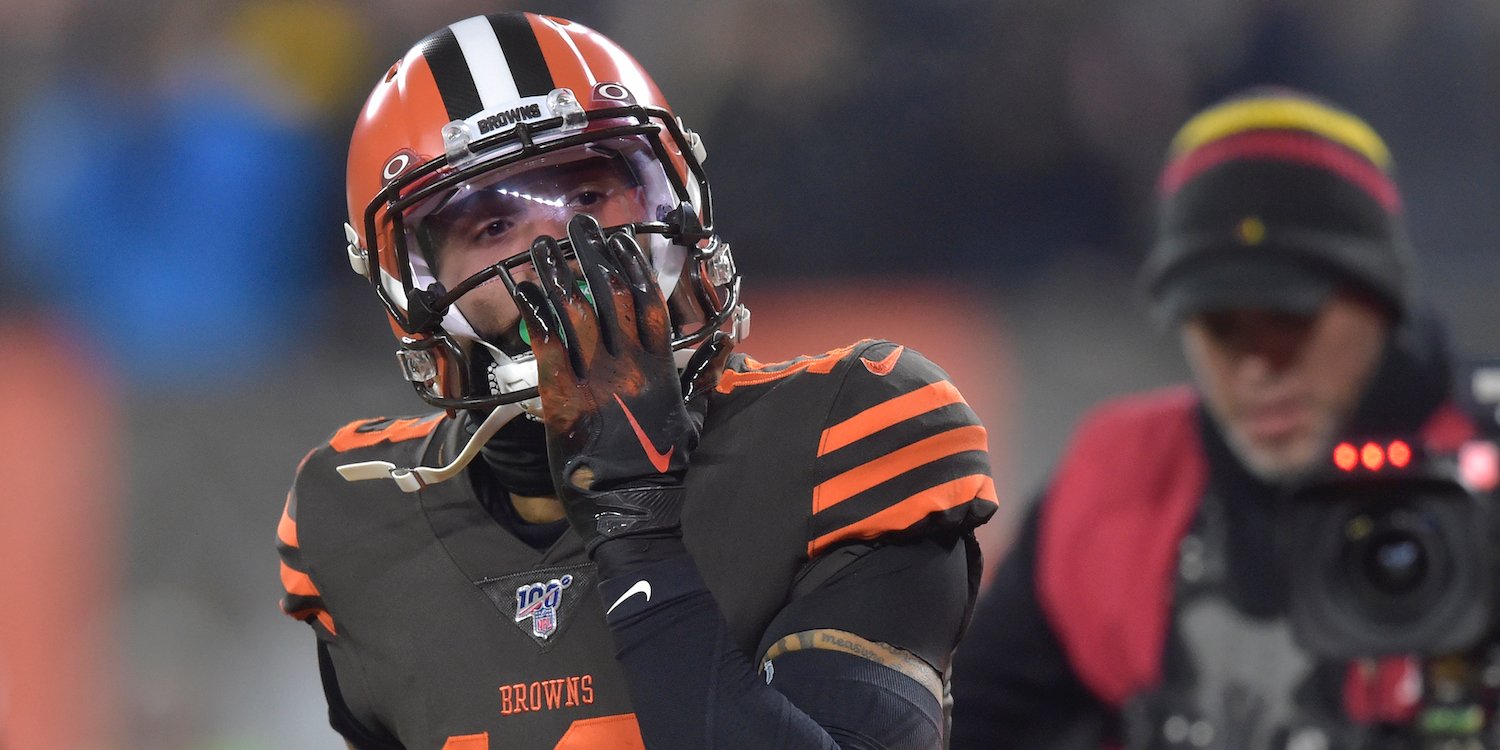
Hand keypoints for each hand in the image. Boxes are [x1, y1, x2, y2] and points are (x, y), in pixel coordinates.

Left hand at [513, 215, 730, 552]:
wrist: (635, 507)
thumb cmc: (664, 465)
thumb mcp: (694, 416)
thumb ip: (705, 376)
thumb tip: (729, 344)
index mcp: (660, 367)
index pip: (647, 302)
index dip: (632, 266)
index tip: (620, 240)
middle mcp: (629, 366)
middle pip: (609, 296)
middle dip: (593, 256)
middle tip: (579, 227)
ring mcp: (596, 381)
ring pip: (576, 314)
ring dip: (557, 275)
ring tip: (542, 247)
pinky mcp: (565, 400)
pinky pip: (547, 347)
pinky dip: (535, 315)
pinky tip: (524, 290)